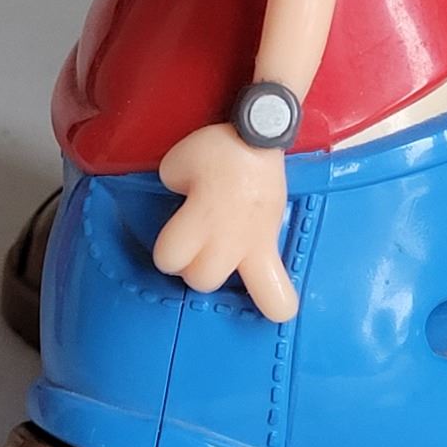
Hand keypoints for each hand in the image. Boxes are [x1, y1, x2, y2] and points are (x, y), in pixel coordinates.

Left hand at [154, 123, 298, 321]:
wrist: (260, 134)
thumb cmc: (217, 148)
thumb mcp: (176, 164)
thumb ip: (172, 190)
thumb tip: (183, 201)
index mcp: (200, 219)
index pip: (168, 258)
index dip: (166, 248)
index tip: (173, 233)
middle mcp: (226, 240)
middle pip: (198, 279)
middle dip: (190, 264)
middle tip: (194, 240)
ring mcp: (253, 245)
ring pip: (229, 289)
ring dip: (220, 274)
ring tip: (219, 258)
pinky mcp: (271, 244)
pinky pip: (279, 291)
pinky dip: (276, 303)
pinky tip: (275, 313)